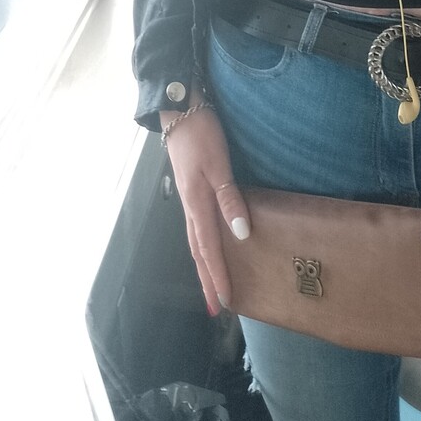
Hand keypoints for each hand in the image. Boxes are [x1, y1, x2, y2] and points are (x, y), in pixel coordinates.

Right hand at [160, 103, 250, 314]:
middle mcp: (190, 207)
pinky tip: (208, 247)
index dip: (218, 275)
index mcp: (197, 204)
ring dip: (204, 266)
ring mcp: (189, 199)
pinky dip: (202, 245)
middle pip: (199, 252)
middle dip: (208, 280)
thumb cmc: (201, 135)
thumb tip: (241, 234)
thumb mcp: (219, 164)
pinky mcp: (191, 190)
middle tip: (217, 308)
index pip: (209, 249)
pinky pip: (197, 227)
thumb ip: (230, 198)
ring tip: (212, 286)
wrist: (179, 112)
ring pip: (196, 241)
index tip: (227, 301)